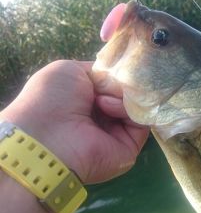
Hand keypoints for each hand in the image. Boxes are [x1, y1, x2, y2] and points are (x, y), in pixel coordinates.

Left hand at [0, 60, 149, 183]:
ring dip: (121, 95)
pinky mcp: (129, 147)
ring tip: (100, 98)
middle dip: (123, 82)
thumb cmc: (51, 99)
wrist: (48, 135)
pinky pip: (140, 121)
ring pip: (136, 105)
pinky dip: (127, 109)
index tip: (119, 65)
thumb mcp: (71, 71)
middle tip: (111, 80)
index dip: (118, 72)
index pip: (114, 83)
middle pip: (128, 93)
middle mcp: (102, 117)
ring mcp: (117, 133)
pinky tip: (106, 106)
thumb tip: (121, 79)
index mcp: (86, 100)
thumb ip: (101, 73)